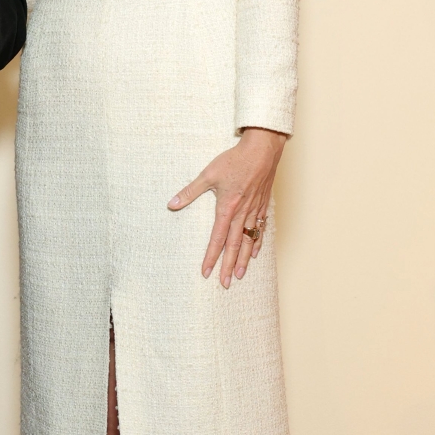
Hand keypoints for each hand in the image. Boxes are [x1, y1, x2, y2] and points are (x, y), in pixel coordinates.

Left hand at [169, 127, 287, 288]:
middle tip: (224, 283)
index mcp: (227, 208)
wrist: (262, 150)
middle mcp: (242, 214)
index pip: (217, 239)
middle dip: (227, 266)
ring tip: (238, 275)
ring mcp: (254, 211)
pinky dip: (257, 243)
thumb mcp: (208, 174)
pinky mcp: (263, 206)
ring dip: (243, 260)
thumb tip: (172, 204)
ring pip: (249, 241)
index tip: (207, 272)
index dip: (211, 257)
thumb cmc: (235, 160)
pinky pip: (260, 230)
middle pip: (234, 246)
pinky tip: (254, 253)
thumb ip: (190, 191)